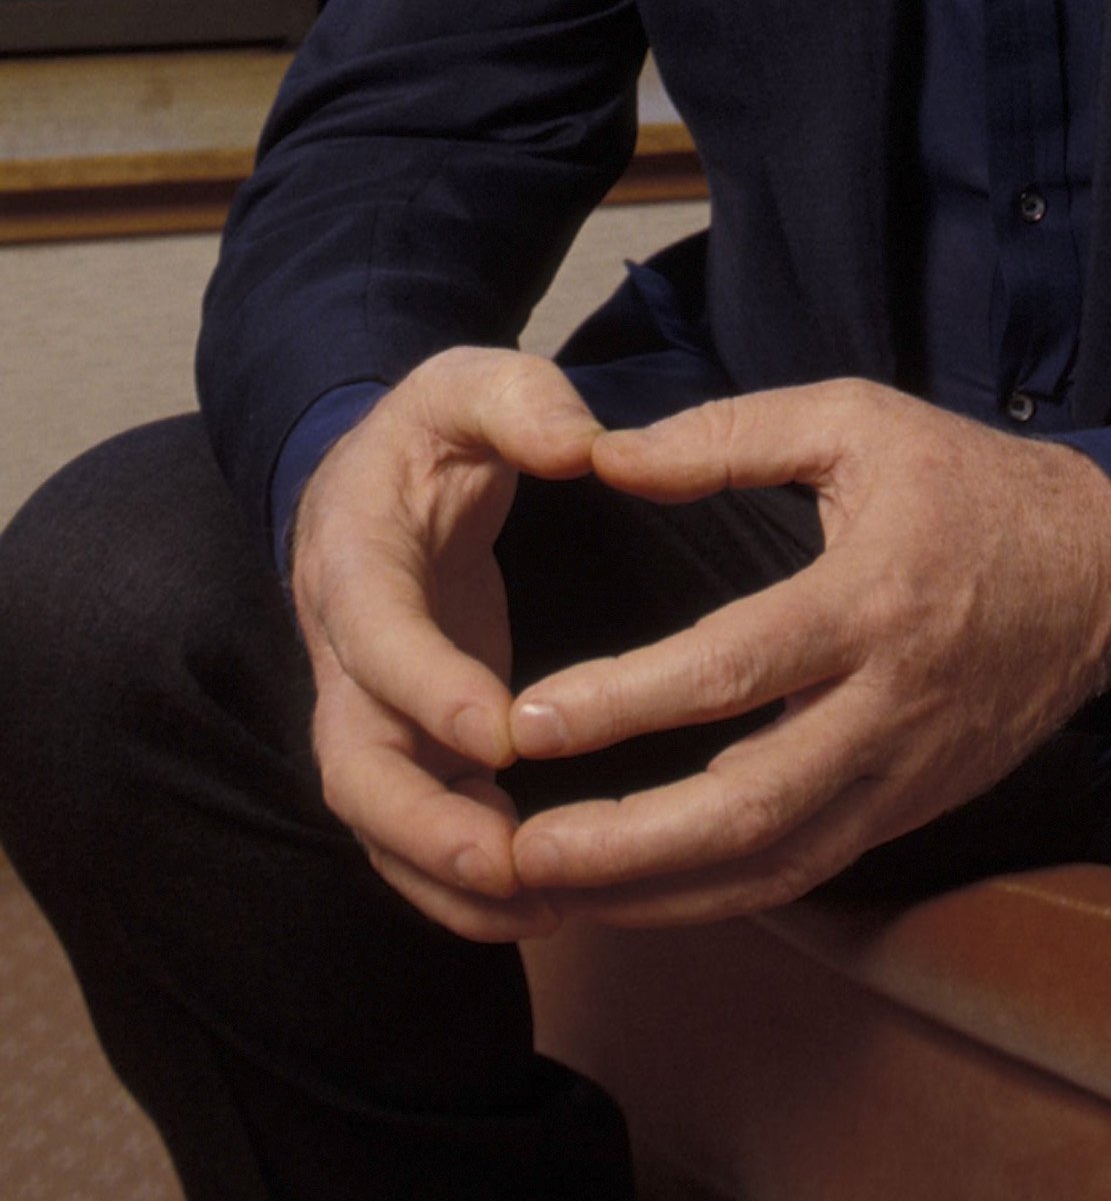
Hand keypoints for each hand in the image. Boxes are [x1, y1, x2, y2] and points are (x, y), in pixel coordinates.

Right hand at [288, 346, 604, 943]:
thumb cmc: (432, 430)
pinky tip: (549, 904)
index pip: (374, 637)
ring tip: (546, 908)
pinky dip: (464, 883)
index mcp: (352, 559)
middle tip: (511, 863)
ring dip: (448, 879)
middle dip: (422, 827)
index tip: (499, 731)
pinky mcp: (406, 744)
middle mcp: (344, 652)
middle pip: (354, 765)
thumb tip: (586, 445)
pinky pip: (416, 833)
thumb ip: (523, 399)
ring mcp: (369, 709)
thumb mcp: (469, 382)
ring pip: (380, 823)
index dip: (426, 688)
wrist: (375, 477)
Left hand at [504, 379, 1110, 926]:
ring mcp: (903, 774)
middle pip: (751, 804)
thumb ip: (731, 434)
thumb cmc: (971, 484)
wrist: (1107, 572)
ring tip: (546, 891)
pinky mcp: (907, 811)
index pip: (739, 666)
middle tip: (519, 851)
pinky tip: (629, 894)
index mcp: (874, 598)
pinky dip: (710, 896)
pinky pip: (801, 872)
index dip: (629, 700)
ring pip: (772, 865)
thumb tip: (609, 456)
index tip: (529, 721)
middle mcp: (890, 706)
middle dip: (627, 843)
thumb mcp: (861, 421)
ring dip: (655, 892)